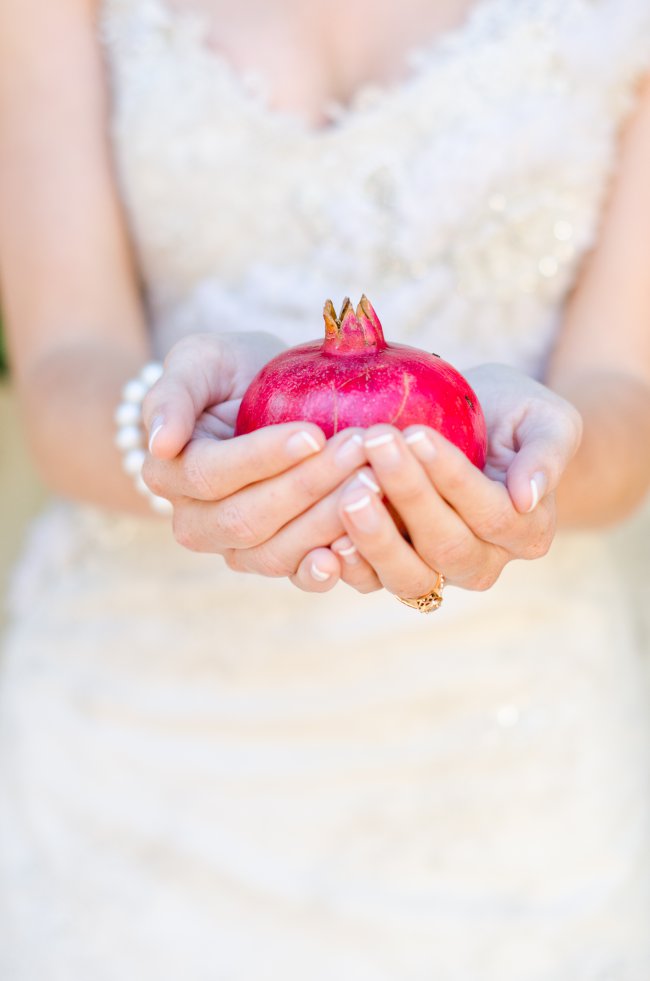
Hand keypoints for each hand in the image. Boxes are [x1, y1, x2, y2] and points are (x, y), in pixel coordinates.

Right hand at [141, 332, 368, 568]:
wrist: (263, 399)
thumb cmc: (231, 374)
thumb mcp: (199, 362)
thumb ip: (172, 395)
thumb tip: (159, 443)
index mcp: (170, 474)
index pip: (212, 476)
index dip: (263, 458)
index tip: (313, 434)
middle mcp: (197, 523)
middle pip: (248, 519)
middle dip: (308, 486)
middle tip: (360, 451)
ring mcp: (238, 550)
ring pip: (277, 553)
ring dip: (329, 522)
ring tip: (374, 483)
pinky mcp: (279, 563)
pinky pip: (301, 577)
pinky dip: (333, 568)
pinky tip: (361, 545)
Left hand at [299, 364, 582, 596]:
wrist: (473, 428)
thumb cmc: (512, 417)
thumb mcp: (546, 419)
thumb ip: (546, 454)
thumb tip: (528, 497)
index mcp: (527, 530)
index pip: (491, 512)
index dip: (452, 477)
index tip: (416, 434)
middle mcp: (483, 562)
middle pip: (445, 545)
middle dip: (407, 494)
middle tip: (374, 444)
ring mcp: (435, 573)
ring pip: (406, 574)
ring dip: (374, 535)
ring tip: (349, 491)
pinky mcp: (390, 571)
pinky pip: (368, 580)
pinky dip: (345, 565)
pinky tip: (324, 536)